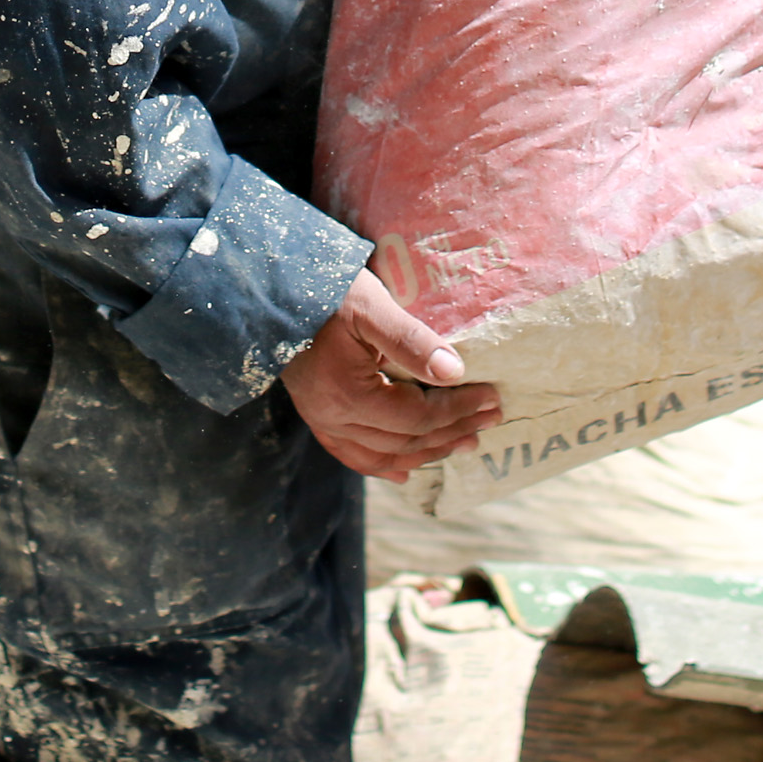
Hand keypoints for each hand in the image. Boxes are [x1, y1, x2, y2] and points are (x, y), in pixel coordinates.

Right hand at [282, 270, 505, 481]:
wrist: (271, 292)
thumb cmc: (326, 293)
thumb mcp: (372, 308)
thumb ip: (411, 341)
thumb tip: (455, 372)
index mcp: (351, 395)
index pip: (418, 417)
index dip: (458, 411)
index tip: (490, 397)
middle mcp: (335, 419)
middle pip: (407, 440)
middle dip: (453, 430)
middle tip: (491, 418)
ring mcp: (324, 422)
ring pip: (384, 454)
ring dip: (428, 450)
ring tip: (465, 442)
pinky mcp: (317, 417)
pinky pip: (353, 455)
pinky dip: (384, 465)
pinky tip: (406, 470)